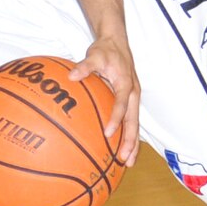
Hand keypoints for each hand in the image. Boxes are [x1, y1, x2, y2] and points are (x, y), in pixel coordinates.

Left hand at [68, 34, 139, 167]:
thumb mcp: (94, 55)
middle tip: (123, 159)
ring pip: (134, 124)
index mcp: (126, 84)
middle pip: (133, 122)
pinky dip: (128, 135)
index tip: (108, 134)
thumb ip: (84, 66)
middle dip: (130, 141)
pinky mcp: (129, 101)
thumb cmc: (105, 50)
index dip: (116, 119)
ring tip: (127, 162)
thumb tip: (72, 75)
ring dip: (132, 143)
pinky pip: (130, 121)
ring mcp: (132, 99)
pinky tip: (120, 149)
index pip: (121, 105)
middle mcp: (132, 94)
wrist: (117, 43)